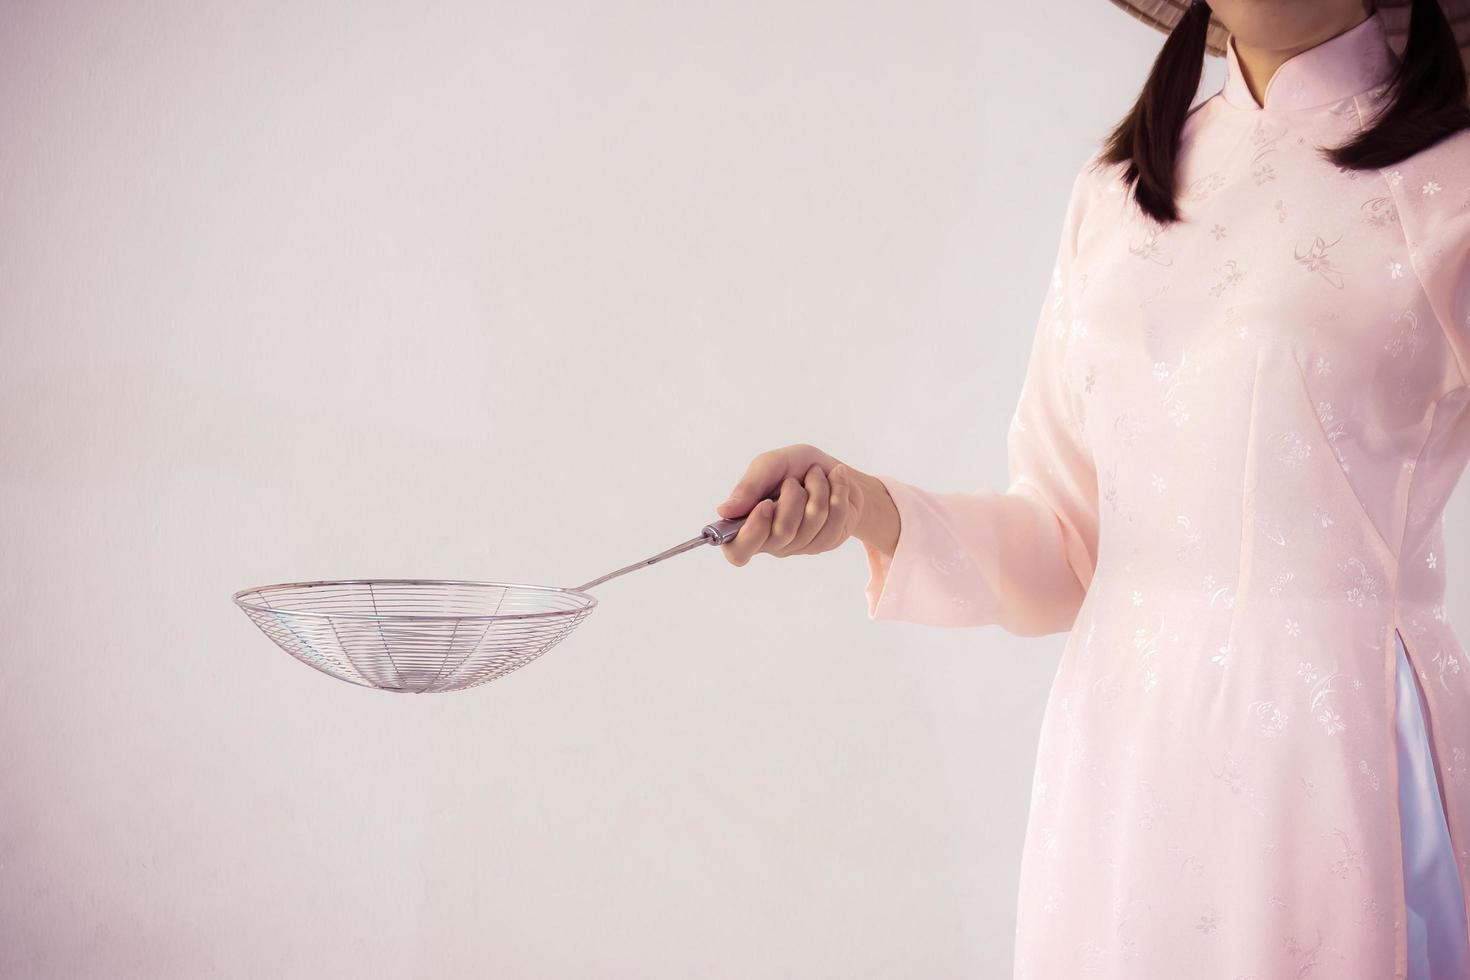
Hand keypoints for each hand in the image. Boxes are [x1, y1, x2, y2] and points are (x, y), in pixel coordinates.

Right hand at [714, 444, 868, 565]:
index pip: (738, 551)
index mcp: (748, 524)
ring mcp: (800, 545)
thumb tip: (724, 511)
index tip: (766, 505)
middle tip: (793, 481)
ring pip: (812, 523)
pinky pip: (835, 518)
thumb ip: (748, 486)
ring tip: (815, 475)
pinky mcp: (826, 541)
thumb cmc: (795, 468)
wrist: (833, 470)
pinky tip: (835, 481)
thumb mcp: (769, 465)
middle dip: (793, 497)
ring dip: (818, 488)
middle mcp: (771, 541)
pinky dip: (838, 490)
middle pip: (782, 533)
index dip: (752, 532)